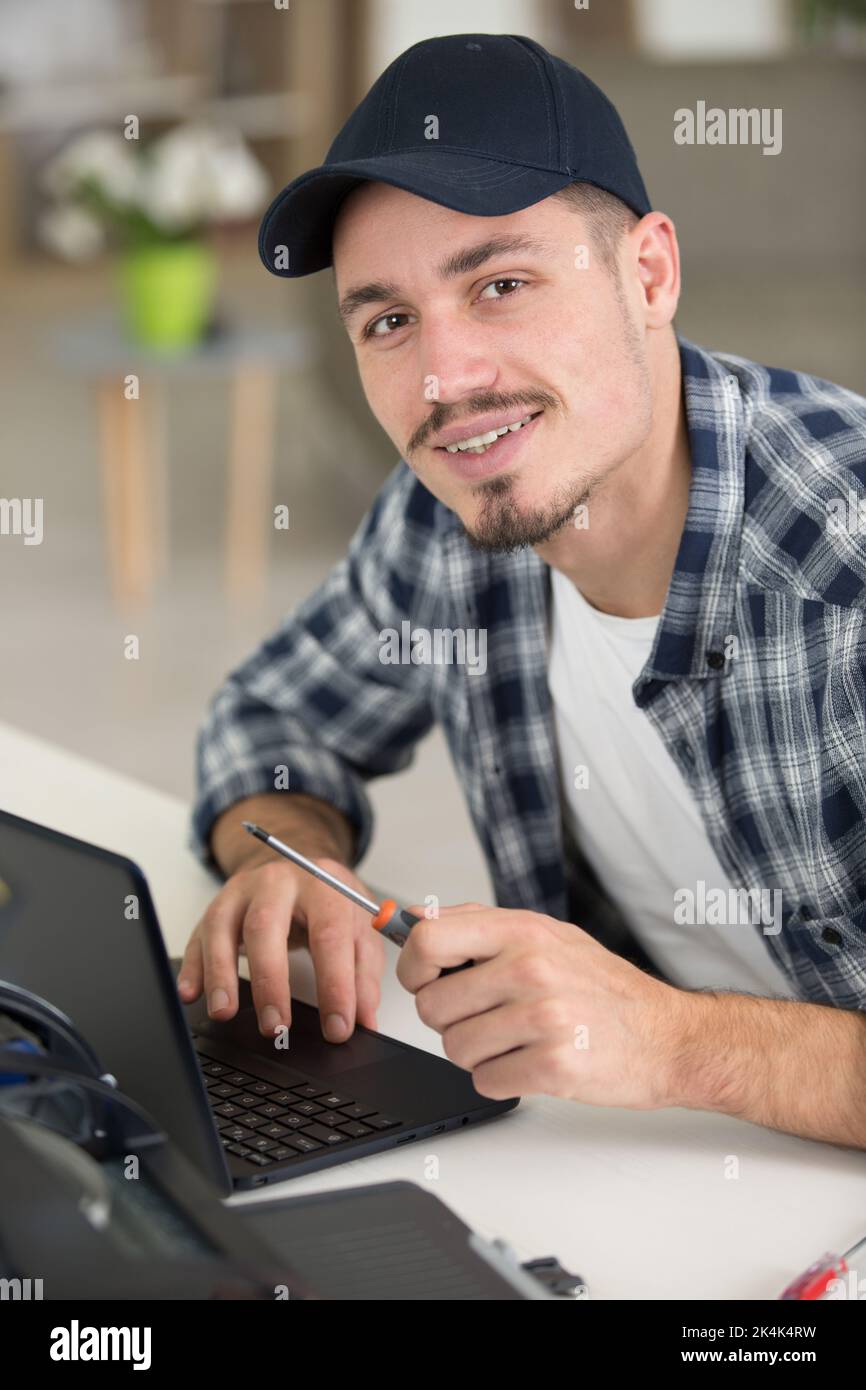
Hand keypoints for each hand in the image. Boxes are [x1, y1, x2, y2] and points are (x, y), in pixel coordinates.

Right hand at [177, 855, 384, 1041]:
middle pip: (267, 926)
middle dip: (269, 980)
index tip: (337, 1028)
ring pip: (222, 927)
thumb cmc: (329, 902)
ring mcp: (242, 892)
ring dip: (221, 973)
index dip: (335, 985)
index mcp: (322, 885)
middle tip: (276, 1026)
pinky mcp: (217, 906)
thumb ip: (364, 973)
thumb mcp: (359, 928)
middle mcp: (278, 883)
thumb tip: (365, 1020)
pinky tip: (191, 993)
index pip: (330, 935)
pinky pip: (198, 936)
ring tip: (225, 1012)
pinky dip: (192, 967)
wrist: (300, 866)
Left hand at [396, 903, 688, 1107]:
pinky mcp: (554, 1064)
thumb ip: (480, 925)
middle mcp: (530, 968)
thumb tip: (414, 922)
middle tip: (490, 1018)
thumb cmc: (602, 987)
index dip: (413, 968)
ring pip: (454, 1047)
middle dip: (451, 1020)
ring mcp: (543, 1017)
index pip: (427, 940)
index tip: (426, 981)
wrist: (666, 1036)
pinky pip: (484, 1081)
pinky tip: (531, 1063)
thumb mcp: (546, 934)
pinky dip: (501, 1080)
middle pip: (432, 1006)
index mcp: (522, 931)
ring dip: (477, 1053)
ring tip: (517, 1041)